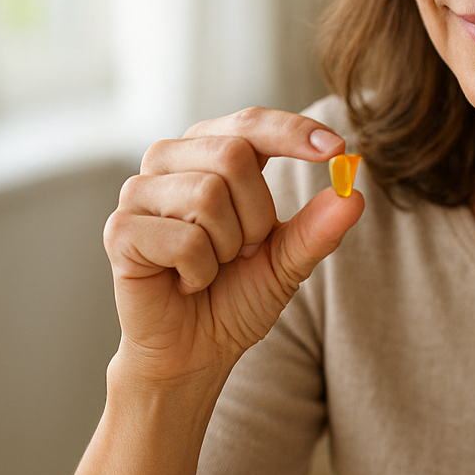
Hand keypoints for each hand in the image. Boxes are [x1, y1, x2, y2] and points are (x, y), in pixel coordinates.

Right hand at [104, 108, 362, 381]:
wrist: (195, 351)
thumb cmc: (236, 296)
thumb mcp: (287, 261)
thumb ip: (318, 228)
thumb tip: (354, 194)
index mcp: (209, 152)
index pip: (251, 123)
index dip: (292, 131)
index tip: (336, 147)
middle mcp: (169, 161)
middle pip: (234, 155)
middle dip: (256, 216)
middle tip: (242, 251)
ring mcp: (138, 193)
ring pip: (207, 195)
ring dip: (226, 248)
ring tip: (211, 267)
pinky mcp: (120, 231)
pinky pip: (184, 240)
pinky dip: (199, 271)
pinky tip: (186, 282)